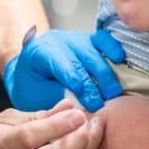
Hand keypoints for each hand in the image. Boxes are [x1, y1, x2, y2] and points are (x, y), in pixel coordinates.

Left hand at [3, 29, 125, 111]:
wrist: (28, 71)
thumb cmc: (32, 87)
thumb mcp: (37, 97)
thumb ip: (56, 101)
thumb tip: (78, 111)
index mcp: (39, 51)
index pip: (63, 66)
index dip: (79, 84)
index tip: (91, 103)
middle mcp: (57, 40)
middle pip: (81, 58)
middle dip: (94, 82)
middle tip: (103, 103)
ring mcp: (74, 37)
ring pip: (94, 49)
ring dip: (106, 72)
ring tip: (114, 92)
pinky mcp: (87, 39)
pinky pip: (102, 39)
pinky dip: (112, 47)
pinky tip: (119, 60)